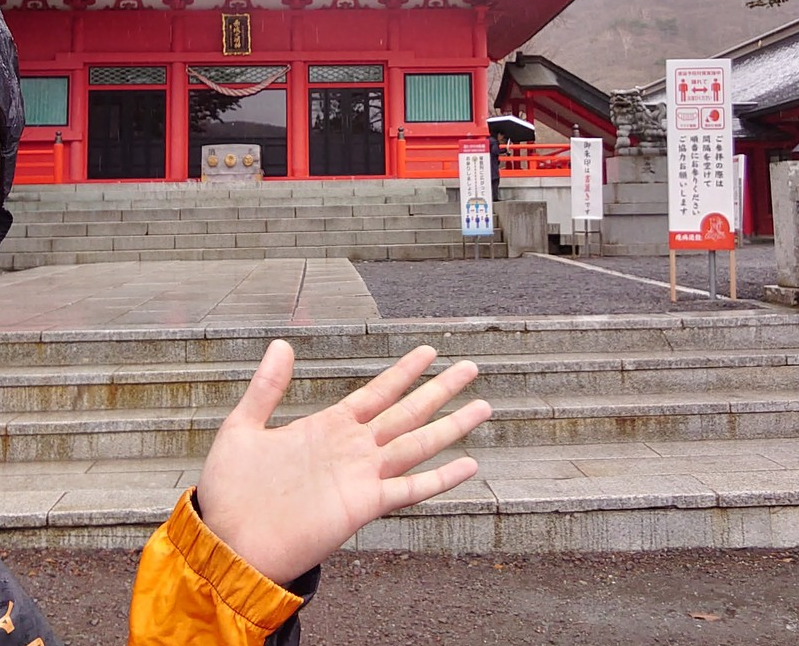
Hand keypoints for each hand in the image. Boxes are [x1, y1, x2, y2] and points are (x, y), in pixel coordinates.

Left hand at [196, 340, 490, 584]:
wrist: (226, 543)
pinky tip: (468, 465)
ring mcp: (362, 476)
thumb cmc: (230, 492)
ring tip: (482, 407)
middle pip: (408, 411)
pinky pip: (411, 488)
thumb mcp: (242, 428)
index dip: (404, 372)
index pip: (378, 391)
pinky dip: (441, 478)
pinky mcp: (363, 505)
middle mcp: (354, 448)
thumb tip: (282, 343)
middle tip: (470, 368)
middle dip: (440, 389)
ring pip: (418, 443)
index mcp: (330, 426)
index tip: (429, 351)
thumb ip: (266, 388)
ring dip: (451, 426)